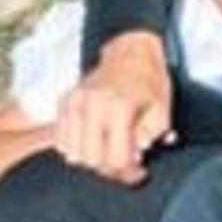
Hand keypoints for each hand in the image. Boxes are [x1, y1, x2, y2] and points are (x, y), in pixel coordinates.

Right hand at [54, 31, 173, 183]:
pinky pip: (60, 140)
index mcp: (119, 106)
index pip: (114, 158)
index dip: (128, 170)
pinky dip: (75, 146)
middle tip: (124, 161)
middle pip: (90, 159)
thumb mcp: (161, 110)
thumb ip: (149, 137)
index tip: (138, 169)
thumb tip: (133, 157)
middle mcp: (92, 104)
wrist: (131, 51)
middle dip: (109, 166)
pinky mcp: (64, 102)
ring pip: (71, 153)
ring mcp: (74, 103)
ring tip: (109, 148)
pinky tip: (94, 139)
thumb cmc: (149, 80)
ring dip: (91, 157)